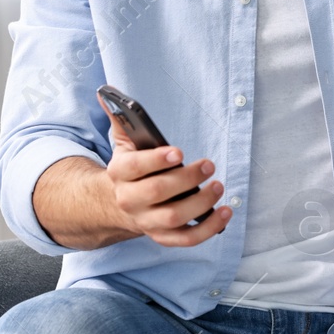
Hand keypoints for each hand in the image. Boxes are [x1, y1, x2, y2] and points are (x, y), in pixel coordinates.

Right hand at [100, 99, 228, 246]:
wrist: (120, 205)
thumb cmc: (131, 168)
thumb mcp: (123, 144)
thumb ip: (121, 119)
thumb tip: (107, 93)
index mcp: (119, 174)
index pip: (134, 167)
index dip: (156, 160)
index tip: (178, 152)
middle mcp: (130, 200)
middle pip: (157, 192)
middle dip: (185, 178)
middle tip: (209, 165)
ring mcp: (147, 221)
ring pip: (173, 218)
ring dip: (200, 203)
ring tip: (218, 186)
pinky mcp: (163, 236)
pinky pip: (186, 239)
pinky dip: (208, 229)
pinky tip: (225, 212)